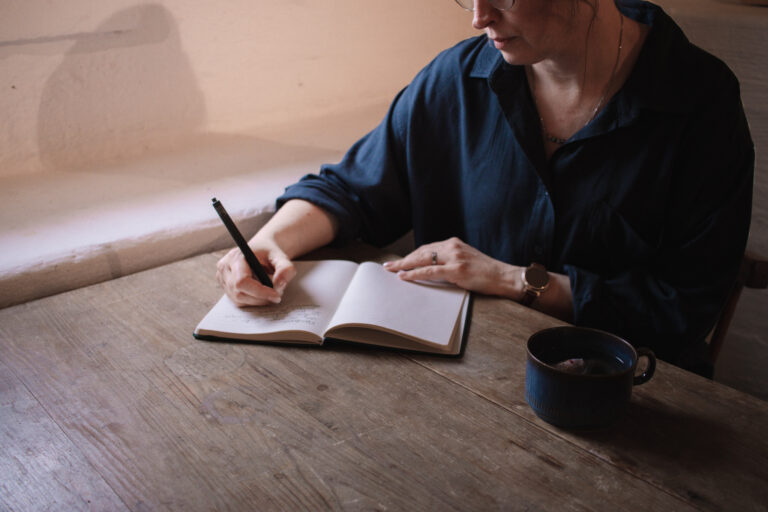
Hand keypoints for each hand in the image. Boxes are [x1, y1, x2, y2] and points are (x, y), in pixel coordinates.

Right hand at [216, 241, 295, 306]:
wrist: (262, 248)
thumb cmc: (270, 252)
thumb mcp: (281, 257)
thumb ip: (285, 269)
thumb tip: (279, 286)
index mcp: (235, 257)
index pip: (242, 282)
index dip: (259, 292)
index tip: (276, 296)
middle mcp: (225, 267)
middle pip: (239, 293)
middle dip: (261, 298)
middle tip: (277, 294)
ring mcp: (222, 277)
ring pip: (239, 299)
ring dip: (257, 300)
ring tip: (270, 291)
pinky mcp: (225, 285)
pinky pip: (238, 300)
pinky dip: (252, 300)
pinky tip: (260, 291)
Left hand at [383, 237, 521, 298]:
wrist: (504, 276)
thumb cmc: (486, 272)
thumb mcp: (466, 260)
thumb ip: (449, 261)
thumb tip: (431, 268)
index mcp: (454, 243)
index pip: (426, 248)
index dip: (411, 255)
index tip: (400, 261)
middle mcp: (452, 247)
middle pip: (421, 252)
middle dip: (403, 260)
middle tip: (388, 266)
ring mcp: (454, 257)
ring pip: (422, 260)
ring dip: (404, 266)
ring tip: (391, 271)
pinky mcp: (456, 269)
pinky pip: (429, 271)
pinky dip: (414, 274)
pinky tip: (403, 276)